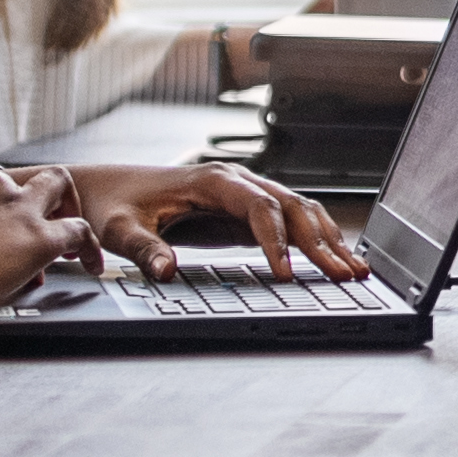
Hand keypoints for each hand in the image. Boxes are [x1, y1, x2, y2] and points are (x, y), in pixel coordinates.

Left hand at [65, 156, 359, 279]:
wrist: (102, 188)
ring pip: (299, 211)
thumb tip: (166, 271)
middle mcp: (237, 182)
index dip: (278, 241)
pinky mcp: (244, 210)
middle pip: (292, 208)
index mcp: (213, 181)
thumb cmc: (112, 205)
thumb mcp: (120, 229)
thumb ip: (143, 249)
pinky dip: (316, 238)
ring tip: (355, 269)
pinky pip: (290, 220)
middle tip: (346, 275)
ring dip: (328, 239)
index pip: (261, 207)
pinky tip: (334, 257)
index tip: (287, 274)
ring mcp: (245, 194)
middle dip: (321, 243)